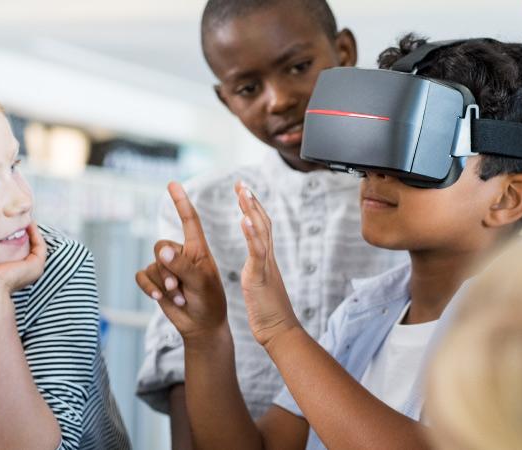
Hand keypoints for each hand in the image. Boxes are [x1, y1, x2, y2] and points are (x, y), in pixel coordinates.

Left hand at [0, 223, 46, 298]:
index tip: (5, 223)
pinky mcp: (37, 265)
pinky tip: (28, 223)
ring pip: (35, 245)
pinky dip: (36, 234)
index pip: (16, 251)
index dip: (13, 236)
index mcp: (11, 272)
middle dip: (23, 232)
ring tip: (24, 217)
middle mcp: (24, 270)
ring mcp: (32, 268)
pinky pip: (40, 245)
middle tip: (17, 217)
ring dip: (31, 231)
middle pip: (27, 247)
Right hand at [135, 182, 228, 340]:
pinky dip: (149, 288)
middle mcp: (181, 254)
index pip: (189, 220)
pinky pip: (142, 276)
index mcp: (198, 248)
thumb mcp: (201, 282)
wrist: (202, 325)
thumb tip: (161, 250)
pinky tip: (160, 298)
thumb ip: (182, 265)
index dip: (180, 201)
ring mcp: (167, 267)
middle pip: (161, 245)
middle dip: (167, 268)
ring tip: (179, 296)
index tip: (172, 183)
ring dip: (163, 283)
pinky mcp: (156, 281)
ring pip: (152, 264)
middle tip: (180, 287)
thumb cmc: (209, 301)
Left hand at [234, 181, 300, 349]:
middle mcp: (268, 260)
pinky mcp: (260, 277)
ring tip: (242, 192)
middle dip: (252, 202)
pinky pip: (257, 251)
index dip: (253, 210)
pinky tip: (243, 218)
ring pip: (261, 232)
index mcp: (265, 261)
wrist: (280, 333)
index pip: (261, 229)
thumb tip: (257, 269)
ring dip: (251, 210)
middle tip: (241, 184)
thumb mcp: (261, 288)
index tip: (244, 193)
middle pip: (263, 223)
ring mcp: (266, 267)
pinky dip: (251, 233)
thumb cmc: (270, 316)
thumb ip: (259, 274)